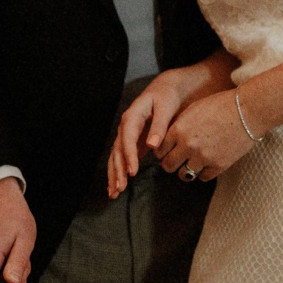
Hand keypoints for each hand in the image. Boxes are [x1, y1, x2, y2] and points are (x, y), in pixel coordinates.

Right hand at [107, 68, 194, 196]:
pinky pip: (122, 159)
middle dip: (118, 169)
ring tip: (114, 193)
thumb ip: (159, 126)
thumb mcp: (166, 107)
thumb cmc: (167, 97)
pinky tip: (117, 188)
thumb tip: (153, 146)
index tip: (132, 170)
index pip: (127, 137)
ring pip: (116, 157)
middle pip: (117, 150)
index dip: (129, 154)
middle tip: (121, 187)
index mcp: (133, 115)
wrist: (166, 89)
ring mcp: (127, 135)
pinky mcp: (132, 143)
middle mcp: (126, 126)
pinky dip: (119, 173)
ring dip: (115, 174)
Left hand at [155, 90, 258, 182]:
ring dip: (186, 170)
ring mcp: (203, 157)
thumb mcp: (193, 109)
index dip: (162, 152)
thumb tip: (168, 139)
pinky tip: (207, 164)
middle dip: (170, 163)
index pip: (159, 150)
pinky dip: (203, 172)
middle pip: (168, 166)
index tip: (167, 152)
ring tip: (192, 163)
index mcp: (179, 129)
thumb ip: (179, 125)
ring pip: (184, 175)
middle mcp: (188, 145)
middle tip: (176, 160)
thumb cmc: (221, 105)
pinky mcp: (218, 165)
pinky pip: (203, 177)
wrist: (247, 110)